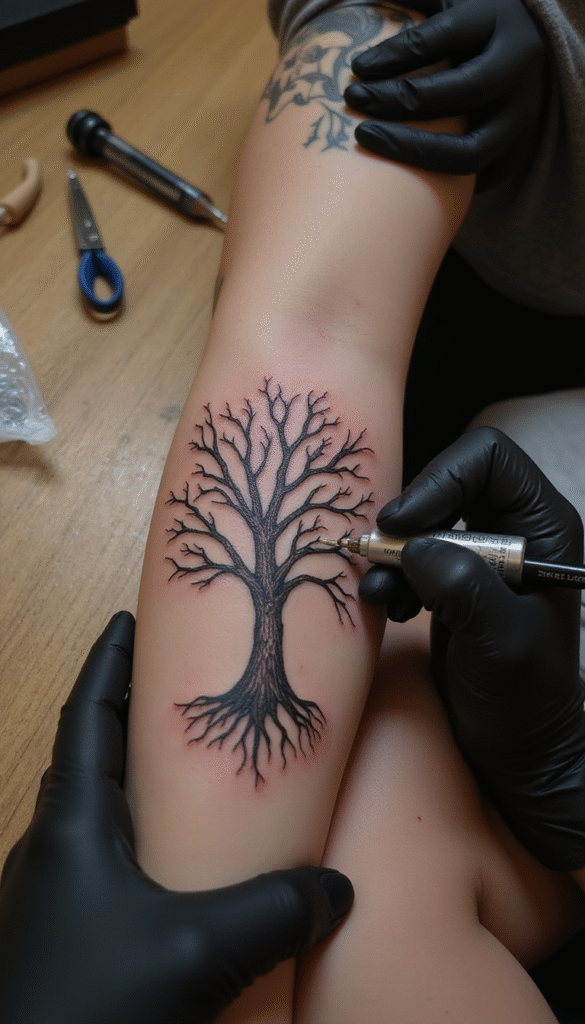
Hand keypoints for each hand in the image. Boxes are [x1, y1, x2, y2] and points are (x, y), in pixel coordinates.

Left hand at [0, 612, 352, 1023]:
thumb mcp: (197, 952)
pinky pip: (102, 859)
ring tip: (178, 763)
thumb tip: (336, 889)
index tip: (127, 621)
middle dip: (124, 710)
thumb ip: (274, 910)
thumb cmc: (93, 1006)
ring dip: (128, 773)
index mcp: (73, 825)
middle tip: (169, 680)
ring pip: (93, 809)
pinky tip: (173, 864)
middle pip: (87, 753)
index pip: (87, 716)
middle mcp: (56, 847)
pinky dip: (135, 833)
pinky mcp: (67, 933)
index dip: (108, 664)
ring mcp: (55, 894)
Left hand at [344, 0, 547, 188]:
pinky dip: (439, 178)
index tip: (356, 67)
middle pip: (459, 92)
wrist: (527, 52)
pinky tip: (400, 170)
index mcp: (497, 20)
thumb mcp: (447, 0)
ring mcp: (522, 115)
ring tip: (367, 138)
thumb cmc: (471, 23)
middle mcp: (517, 67)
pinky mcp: (518, 152)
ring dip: (413, 150)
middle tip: (354, 100)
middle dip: (398, 99)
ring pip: (469, 150)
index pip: (443, 37)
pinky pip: (477, 177)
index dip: (395, 54)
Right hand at [360, 428, 584, 869]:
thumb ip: (464, 589)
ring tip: (382, 596)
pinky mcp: (454, 581)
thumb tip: (415, 548)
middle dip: (410, 518)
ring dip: (394, 552)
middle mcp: (515, 531)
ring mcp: (483, 555)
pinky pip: (413, 554)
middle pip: (450, 480)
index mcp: (545, 528)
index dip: (441, 478)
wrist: (518, 751)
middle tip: (379, 555)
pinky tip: (391, 607)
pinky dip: (392, 575)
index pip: (489, 459)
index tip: (402, 524)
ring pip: (425, 518)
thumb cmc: (525, 702)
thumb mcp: (502, 646)